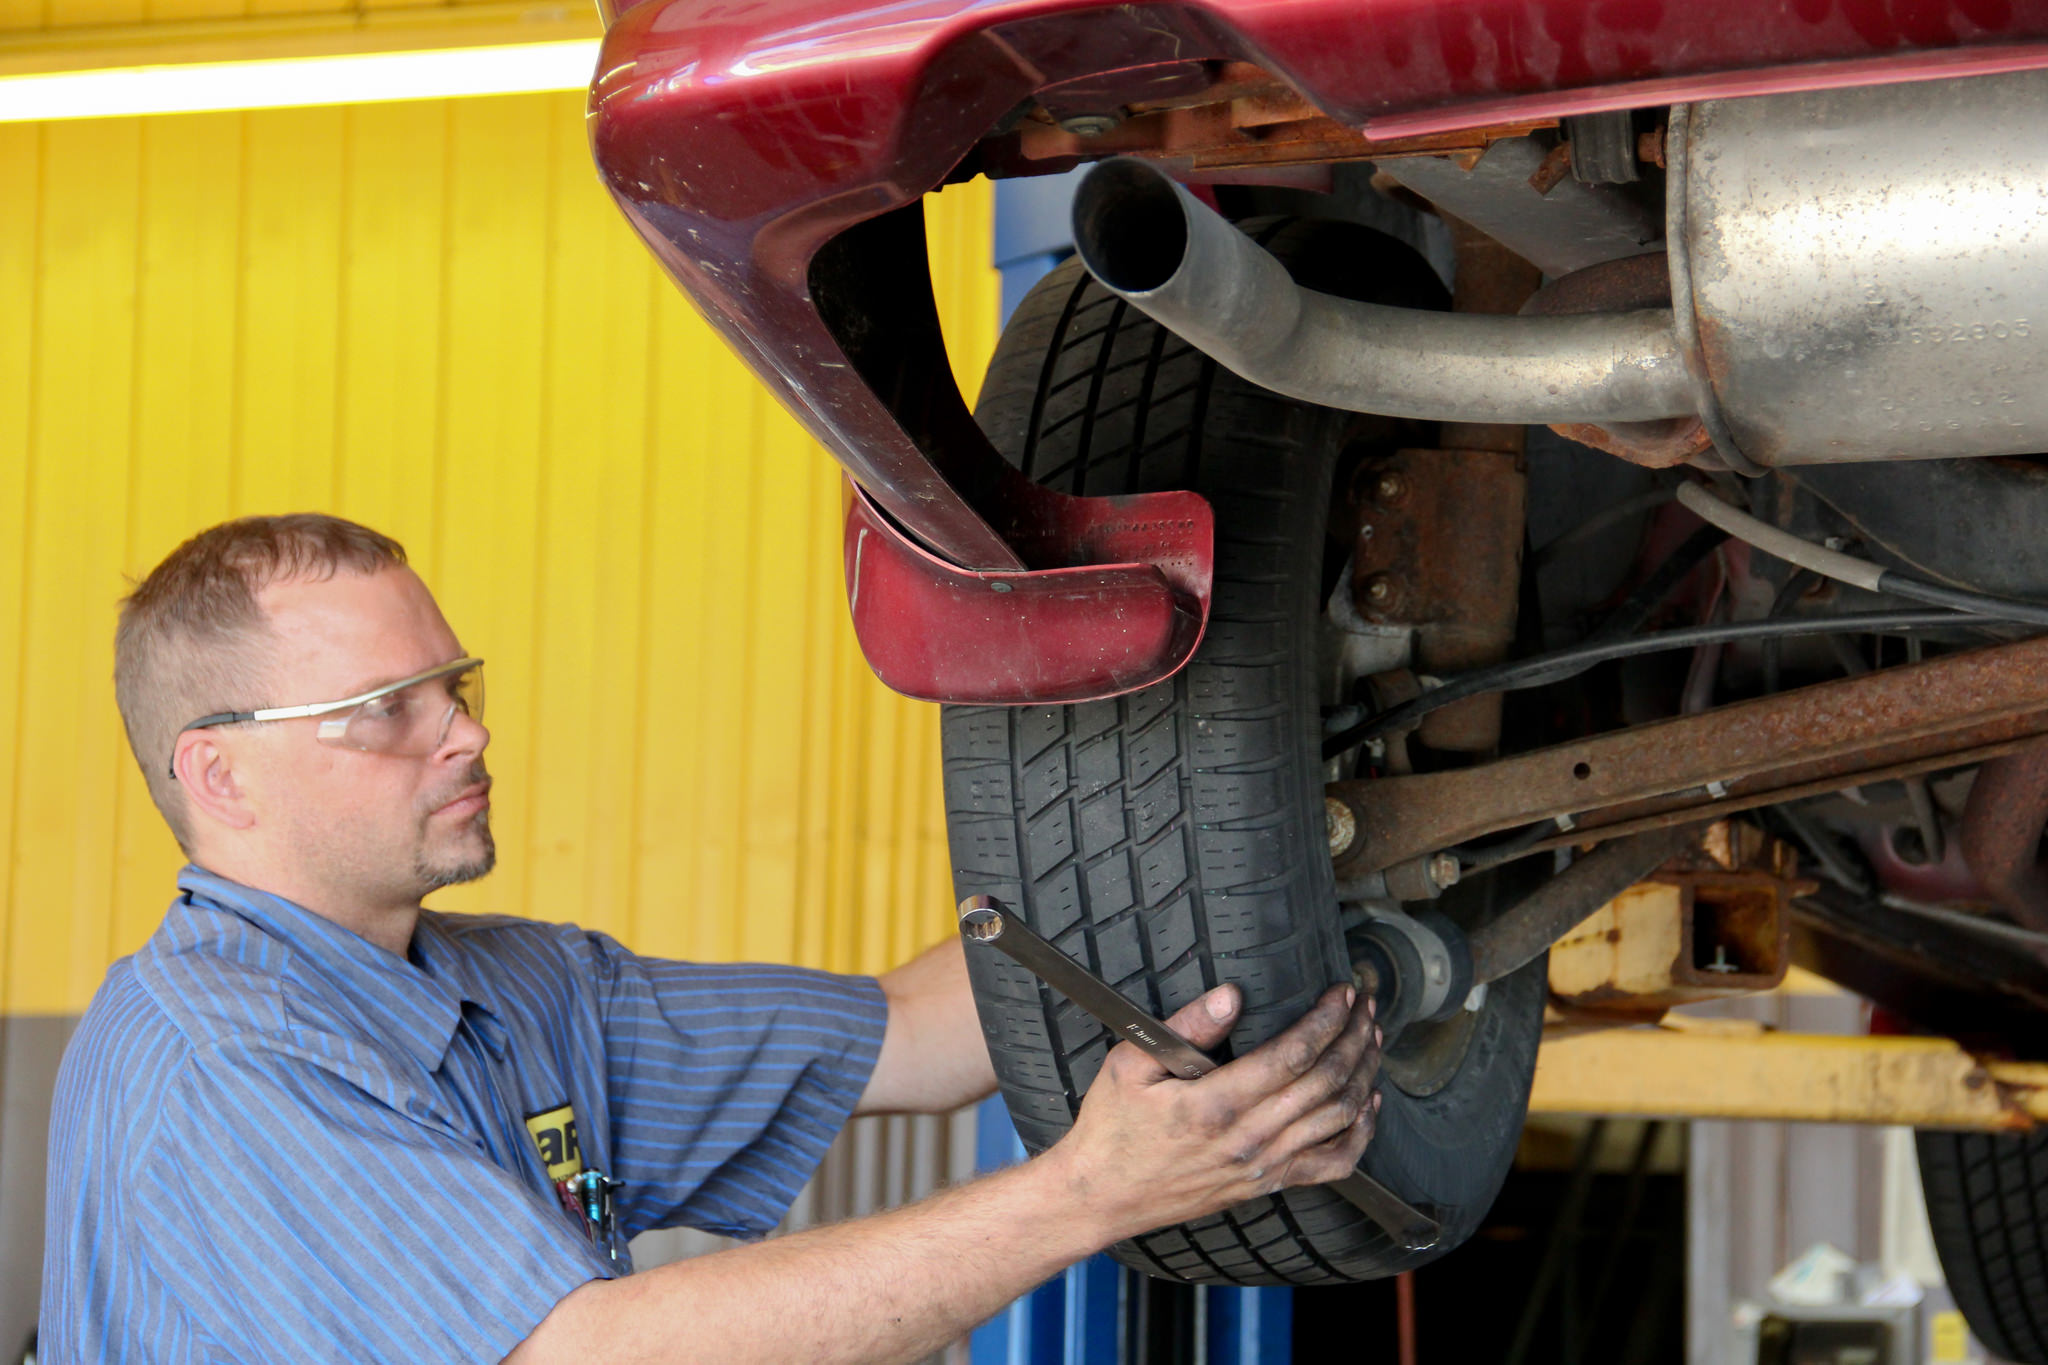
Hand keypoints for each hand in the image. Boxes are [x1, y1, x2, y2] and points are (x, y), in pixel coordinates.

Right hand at [1046, 982, 1382, 1243]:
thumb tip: (1232, 995)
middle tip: (1365, 1006)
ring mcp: (1263, 1167)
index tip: (1341, 993)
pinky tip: (1369, 1105)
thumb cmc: (1111, 1127)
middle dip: (1353, 1038)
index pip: (1292, 1055)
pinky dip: (1361, 1134)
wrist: (1102, 1196)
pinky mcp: (1267, 1185)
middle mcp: (1248, 1139)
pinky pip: (1332, 1165)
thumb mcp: (1131, 1064)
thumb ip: (1186, 1026)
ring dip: (1363, 1075)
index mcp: (1216, 1105)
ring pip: (1337, 1119)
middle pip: (1325, 1082)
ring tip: (1371, 1039)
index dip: (1325, 1019)